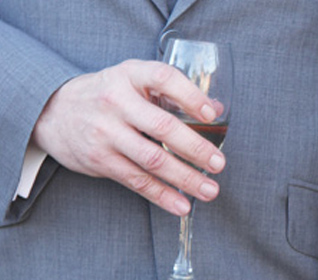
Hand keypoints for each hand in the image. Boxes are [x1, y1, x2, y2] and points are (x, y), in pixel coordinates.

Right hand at [32, 59, 225, 215]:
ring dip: (185, 178)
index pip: (163, 79)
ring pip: (152, 160)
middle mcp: (116, 102)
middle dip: (195, 148)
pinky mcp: (99, 160)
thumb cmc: (108, 94)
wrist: (53, 111)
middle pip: (162, 126)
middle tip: (219, 163)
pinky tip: (182, 204)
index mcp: (130, 75)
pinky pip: (137, 181)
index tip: (211, 114)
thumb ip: (172, 92)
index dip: (190, 96)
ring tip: (210, 190)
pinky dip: (162, 195)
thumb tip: (216, 109)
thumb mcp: (134, 80)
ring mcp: (106, 133)